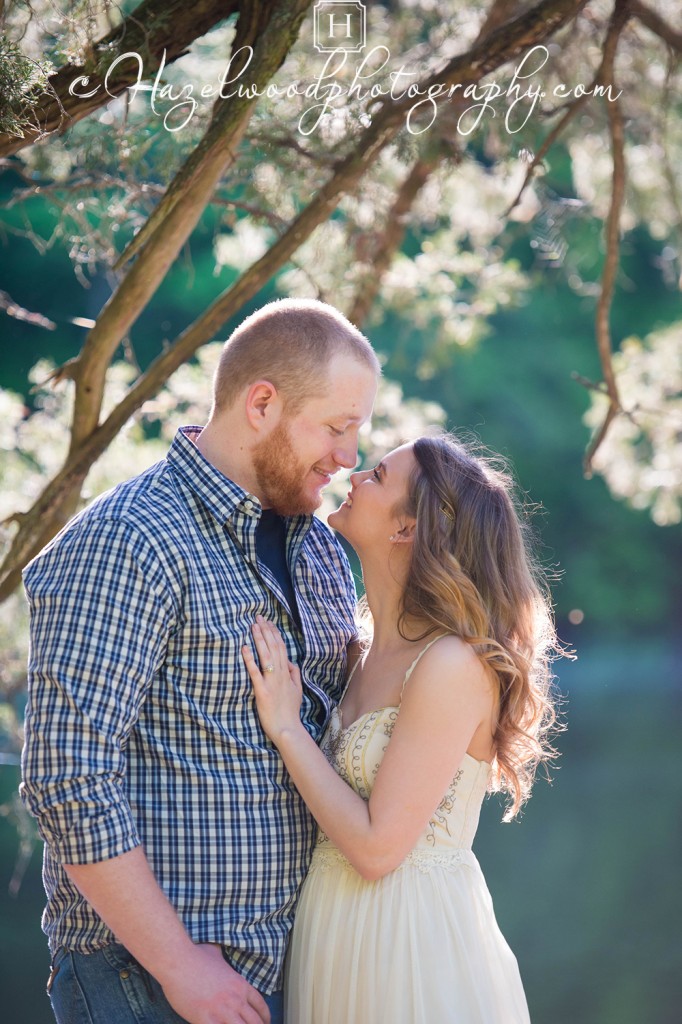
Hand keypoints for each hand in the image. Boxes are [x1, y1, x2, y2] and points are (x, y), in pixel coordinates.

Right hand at [161, 943, 269, 1023]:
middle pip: (255, 1022)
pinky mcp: (205, 1020)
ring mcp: (221, 1011)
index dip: (265, 1017)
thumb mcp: (216, 952)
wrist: (178, 961)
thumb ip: (222, 956)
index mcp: (240, 984)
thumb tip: (219, 951)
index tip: (265, 1022)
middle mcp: (235, 999)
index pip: (260, 1005)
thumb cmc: (195, 955)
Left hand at [242, 617, 302, 742]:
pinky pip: (254, 672)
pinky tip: (244, 648)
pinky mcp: (261, 691)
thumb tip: (291, 662)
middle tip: (258, 617)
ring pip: (265, 655)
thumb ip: (295, 674)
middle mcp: (280, 674)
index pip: (281, 648)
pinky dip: (249, 659)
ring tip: (252, 627)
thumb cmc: (290, 711)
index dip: (275, 633)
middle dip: (265, 631)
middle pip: (273, 647)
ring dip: (259, 639)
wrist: (287, 728)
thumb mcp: (298, 690)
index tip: (268, 622)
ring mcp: (271, 682)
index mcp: (288, 673)